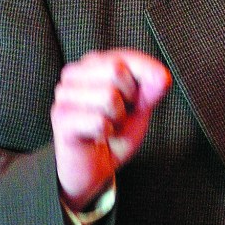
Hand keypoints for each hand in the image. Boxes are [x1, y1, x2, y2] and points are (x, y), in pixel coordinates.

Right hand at [50, 49, 170, 210]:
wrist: (91, 169)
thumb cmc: (113, 133)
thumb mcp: (139, 109)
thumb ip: (151, 90)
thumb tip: (162, 75)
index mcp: (93, 64)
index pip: (127, 56)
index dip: (146, 75)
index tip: (143, 97)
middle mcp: (74, 74)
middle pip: (116, 69)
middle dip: (129, 98)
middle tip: (119, 115)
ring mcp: (64, 96)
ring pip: (108, 95)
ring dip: (117, 118)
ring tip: (107, 126)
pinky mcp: (61, 119)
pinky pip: (99, 120)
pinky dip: (107, 132)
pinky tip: (97, 136)